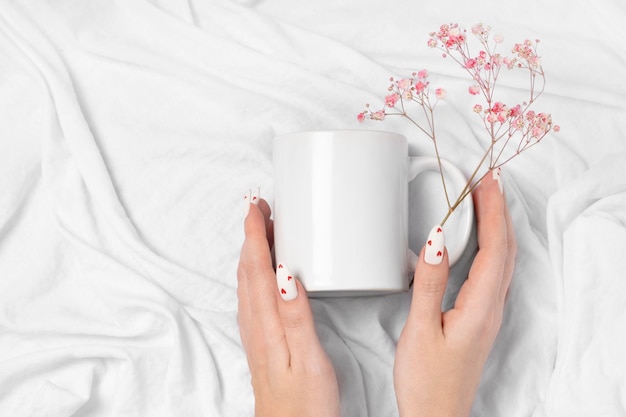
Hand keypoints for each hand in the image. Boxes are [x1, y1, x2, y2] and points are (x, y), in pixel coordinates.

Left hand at [237, 193, 339, 416]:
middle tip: (259, 208)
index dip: (254, 233)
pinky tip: (265, 274)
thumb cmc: (304, 404)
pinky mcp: (262, 342)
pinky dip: (255, 273)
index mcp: (268, 324)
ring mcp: (256, 335)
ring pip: (248, 282)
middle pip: (248, 270)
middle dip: (251, 235)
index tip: (256, 206)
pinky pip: (252, 297)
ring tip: (262, 231)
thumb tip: (287, 274)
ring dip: (252, 252)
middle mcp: (256, 326)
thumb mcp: (308, 360)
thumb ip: (297, 316)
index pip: (257, 268)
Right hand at [394, 170, 515, 416]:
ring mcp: (487, 313)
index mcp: (479, 307)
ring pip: (502, 259)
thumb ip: (428, 284)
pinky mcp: (478, 317)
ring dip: (497, 225)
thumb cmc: (427, 379)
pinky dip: (490, 245)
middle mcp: (491, 307)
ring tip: (485, 199)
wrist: (437, 415)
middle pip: (505, 249)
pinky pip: (492, 271)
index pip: (494, 248)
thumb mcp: (420, 330)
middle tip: (487, 179)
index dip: (493, 211)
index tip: (486, 180)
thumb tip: (435, 240)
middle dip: (499, 210)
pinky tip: (477, 240)